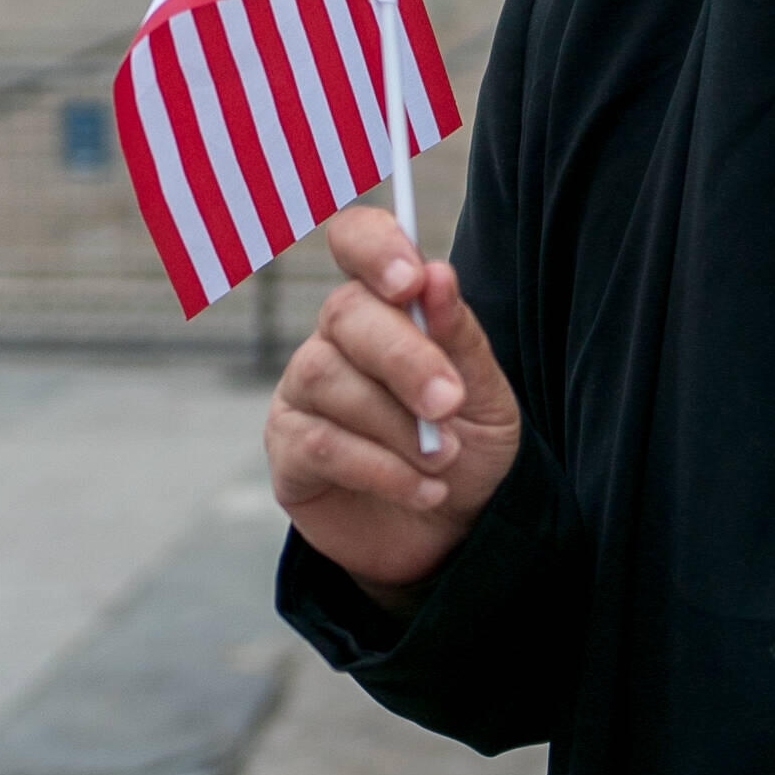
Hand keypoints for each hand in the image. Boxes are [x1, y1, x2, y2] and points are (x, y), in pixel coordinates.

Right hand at [266, 205, 523, 613]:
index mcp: (384, 306)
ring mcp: (302, 393)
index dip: (375, 246)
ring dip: (398, 424)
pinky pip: (320, 443)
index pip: (355, 240)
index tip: (412, 279)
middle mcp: (334, 339)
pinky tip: (424, 489)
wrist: (452, 533)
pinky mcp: (288, 451)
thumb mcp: (486, 396)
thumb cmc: (468, 448)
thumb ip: (461, 338)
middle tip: (449, 403)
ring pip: (328, 377)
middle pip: (344, 313)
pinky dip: (382, 467)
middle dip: (405, 357)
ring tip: (444, 460)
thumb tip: (437, 274)